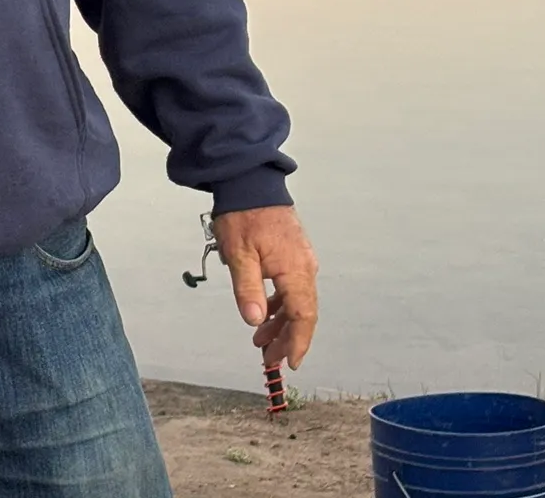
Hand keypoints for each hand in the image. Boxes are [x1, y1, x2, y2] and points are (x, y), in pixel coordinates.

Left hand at [212, 205, 318, 370]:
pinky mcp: (293, 252)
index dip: (297, 342)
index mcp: (295, 270)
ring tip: (261, 338)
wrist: (250, 181)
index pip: (303, 317)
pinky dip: (280, 303)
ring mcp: (301, 259)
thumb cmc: (243, 214)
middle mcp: (305, 267)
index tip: (288, 362)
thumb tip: (254, 320)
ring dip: (281, 322)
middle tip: (268, 356)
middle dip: (287, 337)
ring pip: (296, 300)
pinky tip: (264, 310)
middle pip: (302, 312)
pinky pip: (291, 286)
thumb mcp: (239, 253)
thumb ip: (247, 289)